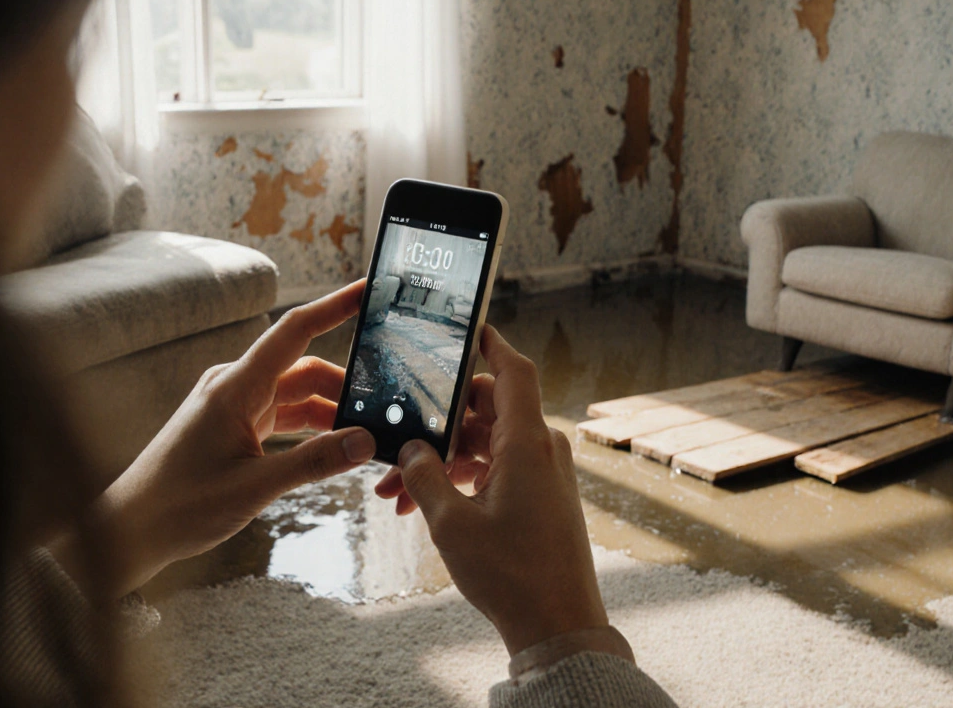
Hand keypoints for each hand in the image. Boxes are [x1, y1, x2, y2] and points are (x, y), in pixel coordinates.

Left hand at [54, 281, 375, 600]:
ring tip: (365, 433)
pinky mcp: (233, 428)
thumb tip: (365, 443)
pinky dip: (311, 428)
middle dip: (345, 383)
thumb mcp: (255, 487)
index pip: (295, 332)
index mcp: (235, 388)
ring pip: (297, 395)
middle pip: (305, 368)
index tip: (368, 290)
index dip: (334, 307)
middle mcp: (235, 388)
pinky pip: (283, 416)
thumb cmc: (179, 505)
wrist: (131, 530)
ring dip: (330, 411)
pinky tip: (334, 447)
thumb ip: (314, 462)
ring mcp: (233, 407)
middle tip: (384, 404)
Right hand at [375, 326, 608, 655]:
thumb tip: (411, 452)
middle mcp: (540, 449)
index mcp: (527, 442)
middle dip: (436, 425)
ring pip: (484, 446)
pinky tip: (419, 509)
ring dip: (440, 462)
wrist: (558, 624)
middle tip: (396, 441)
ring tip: (394, 494)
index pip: (512, 371)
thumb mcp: (451, 523)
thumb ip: (424, 477)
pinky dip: (460, 482)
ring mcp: (543, 474)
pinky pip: (495, 472)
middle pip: (486, 409)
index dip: (489, 343)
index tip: (466, 327)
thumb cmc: (512, 573)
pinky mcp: (540, 498)